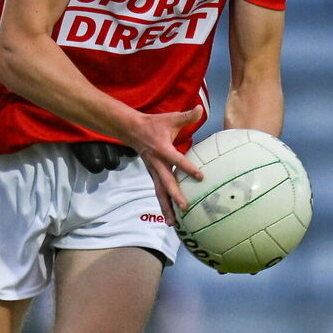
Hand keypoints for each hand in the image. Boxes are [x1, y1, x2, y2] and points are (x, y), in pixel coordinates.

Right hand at [131, 106, 205, 224]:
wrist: (131, 130)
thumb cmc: (154, 124)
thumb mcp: (170, 118)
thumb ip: (186, 116)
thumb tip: (199, 109)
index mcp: (162, 149)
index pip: (177, 160)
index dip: (188, 168)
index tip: (201, 176)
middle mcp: (157, 164)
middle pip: (166, 183)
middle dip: (175, 196)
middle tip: (185, 207)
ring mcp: (153, 171)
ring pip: (159, 192)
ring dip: (166, 207)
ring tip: (173, 223)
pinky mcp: (153, 176)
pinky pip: (158, 192)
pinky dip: (163, 205)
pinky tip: (170, 218)